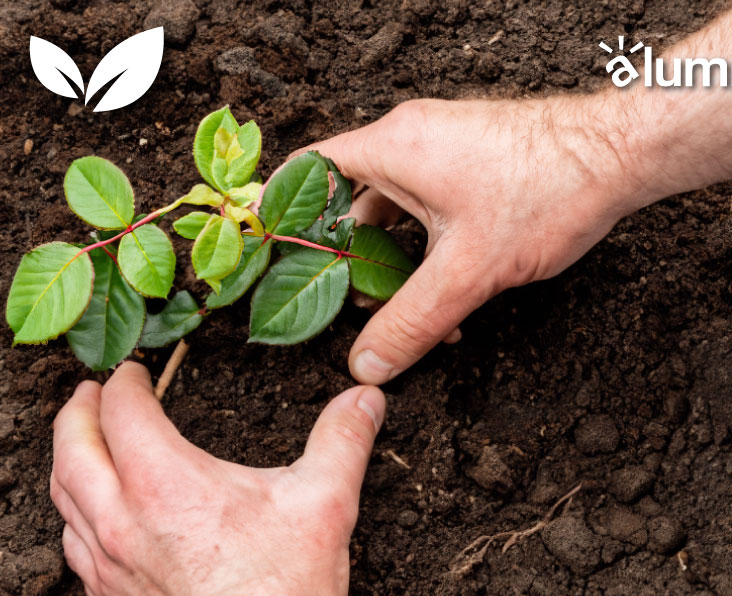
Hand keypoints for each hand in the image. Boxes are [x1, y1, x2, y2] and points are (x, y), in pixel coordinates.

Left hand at [51, 362, 384, 595]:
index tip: (134, 370)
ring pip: (64, 495)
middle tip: (92, 391)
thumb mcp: (323, 504)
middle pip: (72, 447)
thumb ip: (343, 441)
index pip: (124, 413)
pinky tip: (95, 511)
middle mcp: (123, 520)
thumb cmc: (282, 589)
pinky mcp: (111, 595)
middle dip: (77, 411)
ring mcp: (109, 564)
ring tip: (85, 439)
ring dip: (69, 456)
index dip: (126, 383)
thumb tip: (365, 399)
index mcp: (166, 484)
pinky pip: (73, 541)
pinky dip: (75, 508)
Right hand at [292, 97, 635, 384]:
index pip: (307, 172)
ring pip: (391, 214)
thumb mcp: (470, 269)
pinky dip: (423, 253)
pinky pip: (424, 211)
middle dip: (346, 260)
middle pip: (348, 202)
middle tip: (342, 308)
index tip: (267, 256)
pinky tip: (445, 298)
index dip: (281, 213)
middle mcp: (409, 141)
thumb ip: (413, 320)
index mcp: (392, 146)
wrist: (621, 154)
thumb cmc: (548, 190)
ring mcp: (440, 152)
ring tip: (400, 313)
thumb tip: (368, 363)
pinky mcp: (467, 167)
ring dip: (392, 265)